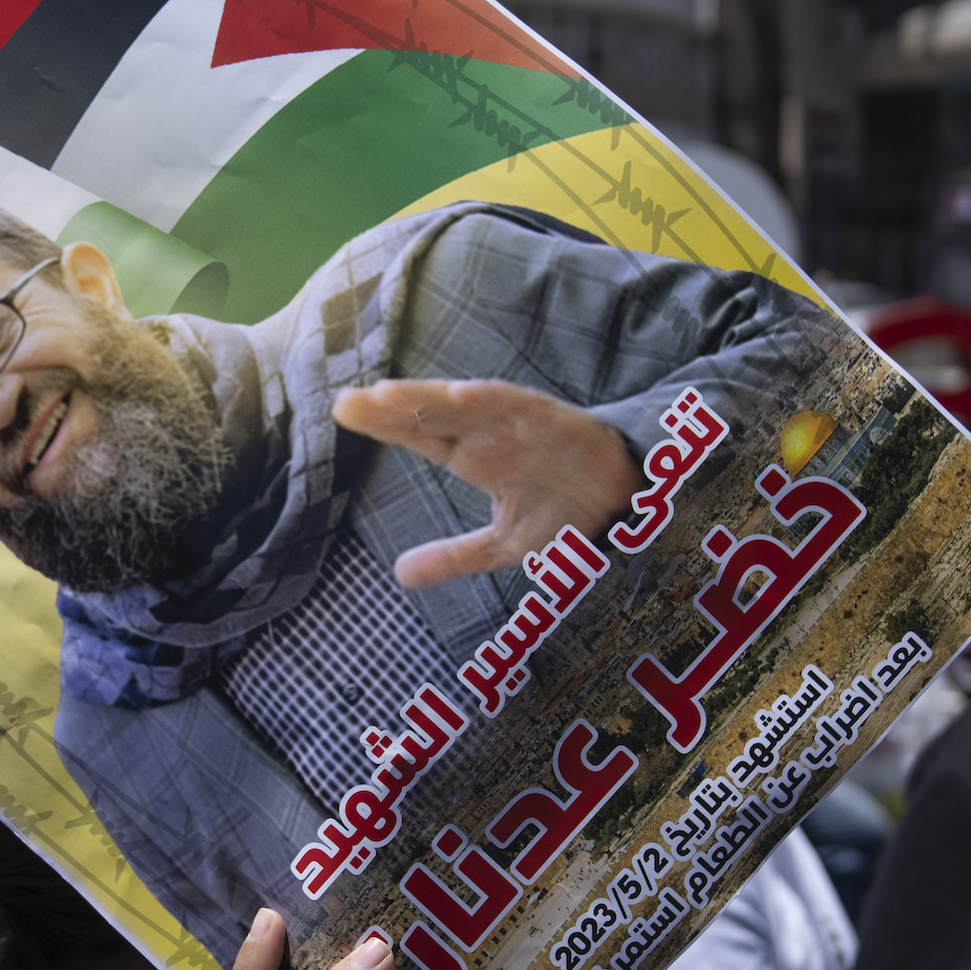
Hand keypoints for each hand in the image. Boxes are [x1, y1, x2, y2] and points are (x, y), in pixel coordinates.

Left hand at [332, 379, 642, 590]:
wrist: (629, 505)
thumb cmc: (565, 513)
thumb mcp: (503, 546)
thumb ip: (454, 556)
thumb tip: (400, 575)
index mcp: (475, 457)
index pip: (419, 434)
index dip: (382, 422)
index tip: (341, 410)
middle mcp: (489, 434)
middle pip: (431, 415)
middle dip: (392, 407)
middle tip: (347, 402)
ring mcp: (519, 424)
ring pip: (465, 405)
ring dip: (429, 398)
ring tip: (388, 395)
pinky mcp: (554, 420)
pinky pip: (520, 406)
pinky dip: (493, 399)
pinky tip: (462, 394)